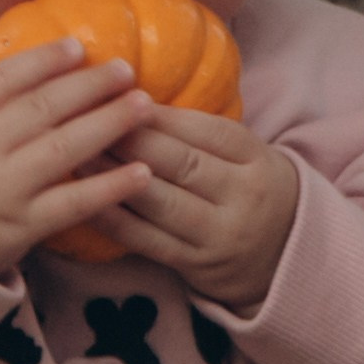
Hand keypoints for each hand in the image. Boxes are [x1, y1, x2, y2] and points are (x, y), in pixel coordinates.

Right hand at [0, 39, 153, 276]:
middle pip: (43, 107)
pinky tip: (143, 173)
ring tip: (143, 106)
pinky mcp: (22, 228)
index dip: (44, 59)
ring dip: (110, 123)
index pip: (4, 78)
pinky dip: (110, 187)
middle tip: (126, 70)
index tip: (78, 47)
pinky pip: (73, 203)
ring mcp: (3, 190)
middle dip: (90, 85)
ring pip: (65, 148)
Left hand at [95, 108, 298, 310]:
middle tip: (90, 120)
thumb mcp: (244, 153)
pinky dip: (114, 218)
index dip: (161, 116)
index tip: (121, 97)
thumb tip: (134, 99)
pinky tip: (87, 198)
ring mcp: (219, 235)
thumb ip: (201, 131)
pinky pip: (147, 240)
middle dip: (132, 140)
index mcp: (256, 159)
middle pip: (182, 164)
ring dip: (114, 176)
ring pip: (161, 203)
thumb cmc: (248, 187)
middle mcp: (242, 197)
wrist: (284, 255)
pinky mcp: (195, 265)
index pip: (207, 130)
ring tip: (79, 155)